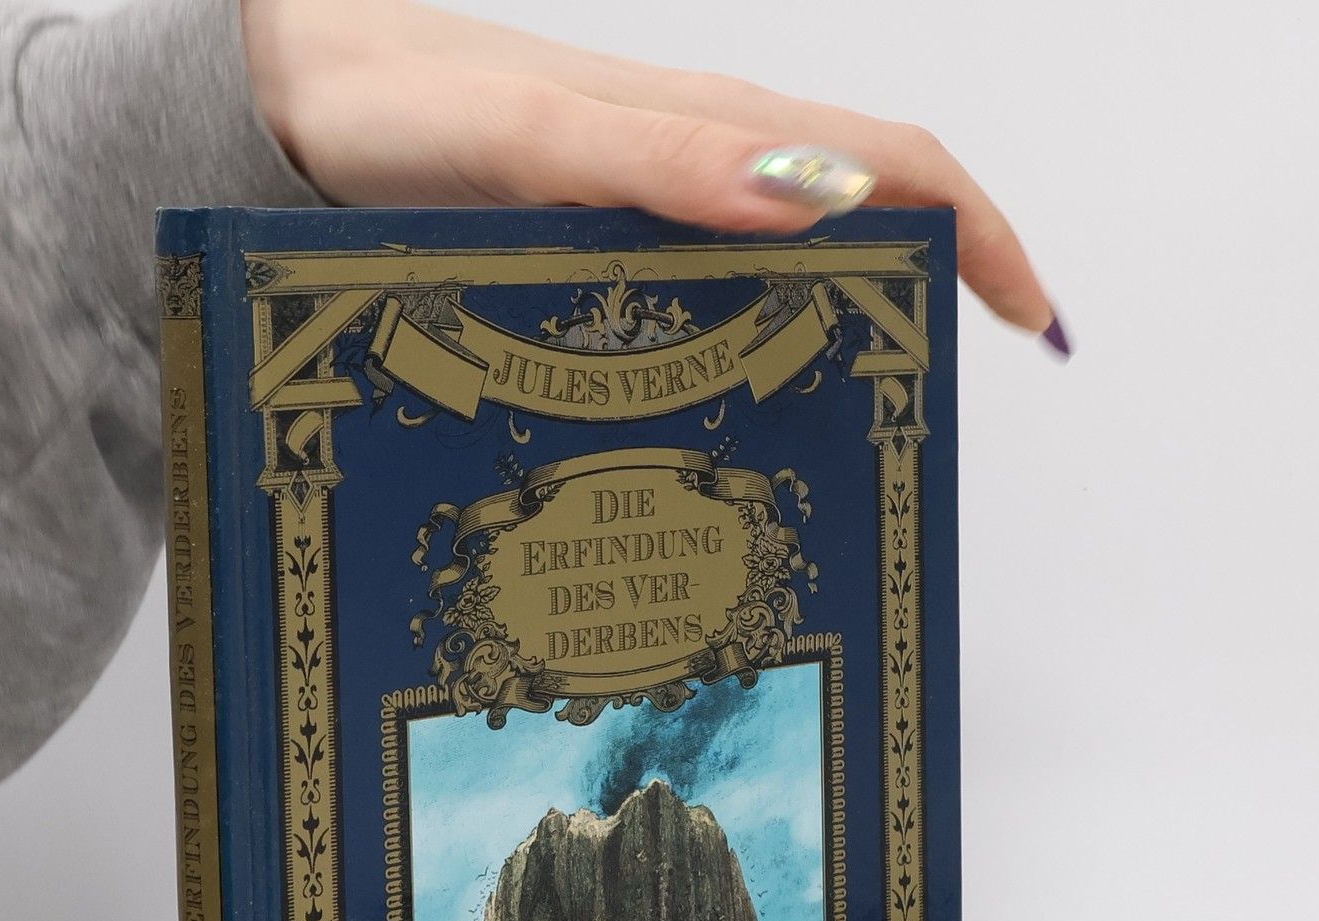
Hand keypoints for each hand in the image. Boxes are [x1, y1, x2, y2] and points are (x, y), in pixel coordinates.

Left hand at [243, 0, 1062, 348]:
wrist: (286, 93)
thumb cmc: (394, 110)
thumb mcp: (533, 141)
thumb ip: (663, 163)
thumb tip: (816, 200)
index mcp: (710, 130)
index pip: (896, 164)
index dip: (979, 236)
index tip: (1031, 324)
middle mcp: (698, 164)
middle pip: (863, 212)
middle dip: (934, 292)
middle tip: (947, 404)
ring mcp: (653, 202)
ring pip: (793, 257)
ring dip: (850, 325)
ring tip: (863, 428)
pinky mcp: (603, 237)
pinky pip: (716, 283)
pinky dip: (761, 334)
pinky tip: (743, 400)